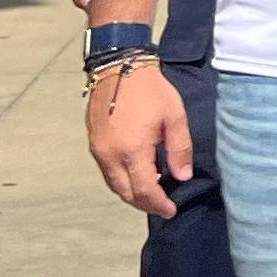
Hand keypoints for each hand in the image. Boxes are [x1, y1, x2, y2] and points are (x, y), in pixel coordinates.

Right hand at [86, 60, 191, 218]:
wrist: (119, 66)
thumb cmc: (150, 90)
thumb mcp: (174, 117)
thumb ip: (179, 149)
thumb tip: (182, 176)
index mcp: (131, 150)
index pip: (144, 190)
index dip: (158, 204)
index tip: (171, 210)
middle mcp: (110, 155)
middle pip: (125, 193)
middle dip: (144, 203)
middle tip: (162, 205)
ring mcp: (98, 149)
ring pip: (113, 184)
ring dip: (132, 193)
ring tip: (152, 192)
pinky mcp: (93, 142)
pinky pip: (107, 171)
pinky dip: (122, 180)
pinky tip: (137, 174)